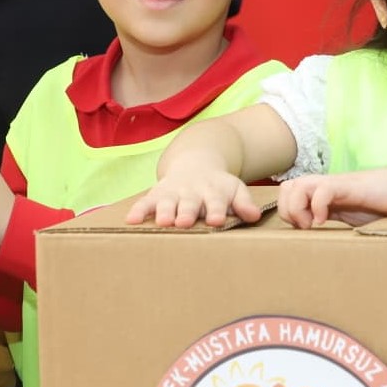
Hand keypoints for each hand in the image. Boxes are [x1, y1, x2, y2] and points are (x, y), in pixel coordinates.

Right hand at [126, 168, 260, 227]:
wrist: (195, 164)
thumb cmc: (218, 186)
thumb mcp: (235, 189)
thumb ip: (244, 203)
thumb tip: (254, 216)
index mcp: (213, 192)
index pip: (216, 201)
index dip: (216, 210)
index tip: (217, 219)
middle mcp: (191, 192)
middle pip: (189, 203)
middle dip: (187, 212)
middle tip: (186, 222)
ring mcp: (173, 193)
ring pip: (167, 202)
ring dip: (165, 212)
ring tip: (163, 221)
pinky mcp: (156, 195)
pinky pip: (145, 202)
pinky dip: (138, 210)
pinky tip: (131, 220)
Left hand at [276, 169, 386, 228]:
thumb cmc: (380, 204)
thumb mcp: (349, 215)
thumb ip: (331, 218)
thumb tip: (313, 239)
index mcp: (322, 192)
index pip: (287, 193)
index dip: (287, 211)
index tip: (302, 230)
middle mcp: (324, 185)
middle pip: (286, 188)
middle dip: (288, 211)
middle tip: (305, 228)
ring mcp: (336, 184)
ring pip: (298, 186)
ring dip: (298, 208)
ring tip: (313, 224)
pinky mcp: (350, 186)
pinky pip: (323, 190)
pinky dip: (317, 206)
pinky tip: (324, 221)